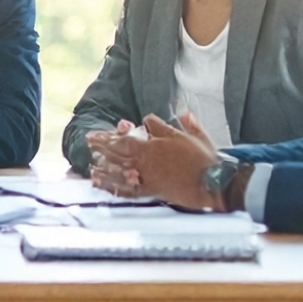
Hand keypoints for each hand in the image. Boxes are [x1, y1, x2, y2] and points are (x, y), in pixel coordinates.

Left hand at [88, 113, 220, 209]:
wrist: (212, 183)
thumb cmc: (207, 160)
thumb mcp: (200, 138)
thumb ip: (190, 125)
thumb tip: (184, 113)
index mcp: (160, 141)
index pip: (139, 129)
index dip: (127, 128)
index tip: (119, 126)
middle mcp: (149, 155)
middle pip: (121, 145)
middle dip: (104, 141)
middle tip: (90, 139)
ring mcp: (147, 172)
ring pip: (119, 164)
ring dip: (103, 159)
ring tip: (90, 158)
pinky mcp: (149, 188)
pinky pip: (126, 186)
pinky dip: (111, 184)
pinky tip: (98, 182)